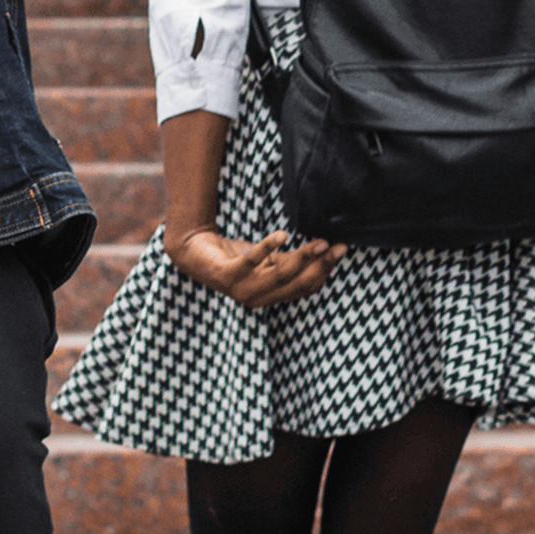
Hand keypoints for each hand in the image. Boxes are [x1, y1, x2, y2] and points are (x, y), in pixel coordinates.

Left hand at [165, 224, 345, 308]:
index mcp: (270, 297)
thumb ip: (290, 261)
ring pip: (280, 275)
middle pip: (297, 284)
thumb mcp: (267, 260)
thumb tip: (323, 250)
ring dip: (302, 258)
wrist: (193, 251)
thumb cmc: (233, 256)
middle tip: (337, 245)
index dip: (325, 270)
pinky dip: (267, 248)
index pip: (305, 288)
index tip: (342, 250)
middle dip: (320, 265)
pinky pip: (251, 262)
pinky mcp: (226, 274)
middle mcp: (258, 299)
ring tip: (318, 241)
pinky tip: (281, 235)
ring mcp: (241, 289)